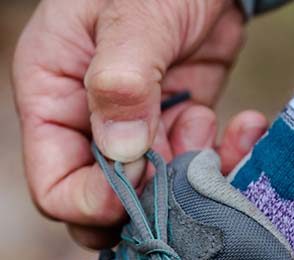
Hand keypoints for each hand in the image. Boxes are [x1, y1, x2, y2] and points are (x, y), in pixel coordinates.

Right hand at [12, 0, 266, 247]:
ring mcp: (131, 128)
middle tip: (183, 174)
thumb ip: (122, 81)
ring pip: (151, 197)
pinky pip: (192, 171)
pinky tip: (244, 125)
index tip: (143, 178)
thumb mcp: (133, 13)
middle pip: (98, 206)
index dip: (95, 201)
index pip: (53, 187)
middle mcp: (83, 121)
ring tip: (207, 125)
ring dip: (189, 180)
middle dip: (145, 203)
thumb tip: (121, 154)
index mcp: (49, 96)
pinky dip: (222, 161)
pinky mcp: (176, 124)